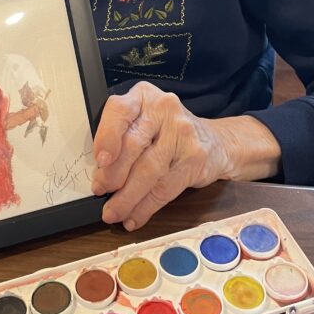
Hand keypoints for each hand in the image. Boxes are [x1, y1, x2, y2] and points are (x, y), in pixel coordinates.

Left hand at [92, 82, 280, 230]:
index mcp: (144, 96)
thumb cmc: (169, 133)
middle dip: (113, 174)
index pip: (120, 111)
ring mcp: (183, 134)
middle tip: (101, 191)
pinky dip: (145, 207)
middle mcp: (164, 110)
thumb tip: (98, 174)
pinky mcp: (195, 159)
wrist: (216, 142)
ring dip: (126, 198)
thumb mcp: (144, 121)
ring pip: (148, 171)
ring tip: (113, 212)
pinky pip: (164, 188)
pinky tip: (134, 217)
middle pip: (133, 145)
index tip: (99, 160)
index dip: (107, 137)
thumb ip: (121, 138)